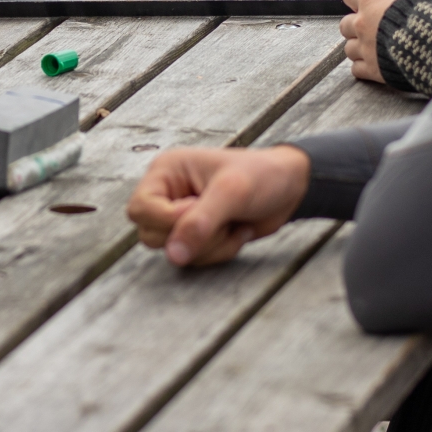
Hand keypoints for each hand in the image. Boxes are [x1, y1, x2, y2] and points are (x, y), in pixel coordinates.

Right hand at [127, 146, 311, 267]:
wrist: (290, 188)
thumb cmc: (261, 176)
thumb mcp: (231, 193)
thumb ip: (200, 222)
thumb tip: (173, 255)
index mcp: (166, 172)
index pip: (140, 209)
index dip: (168, 220)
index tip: (200, 211)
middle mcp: (168, 194)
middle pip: (151, 235)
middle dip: (194, 236)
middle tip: (223, 219)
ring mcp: (181, 217)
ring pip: (174, 252)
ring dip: (210, 246)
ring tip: (234, 224)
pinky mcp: (197, 235)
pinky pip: (193, 259)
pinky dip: (219, 252)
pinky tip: (237, 231)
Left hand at [340, 0, 403, 84]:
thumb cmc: (430, 18)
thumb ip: (404, 1)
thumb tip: (411, 3)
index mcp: (371, 1)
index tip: (363, 2)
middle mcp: (362, 24)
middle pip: (345, 24)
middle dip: (356, 27)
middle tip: (370, 29)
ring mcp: (364, 48)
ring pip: (348, 49)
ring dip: (359, 49)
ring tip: (374, 50)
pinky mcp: (371, 69)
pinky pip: (356, 69)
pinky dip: (364, 68)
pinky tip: (375, 66)